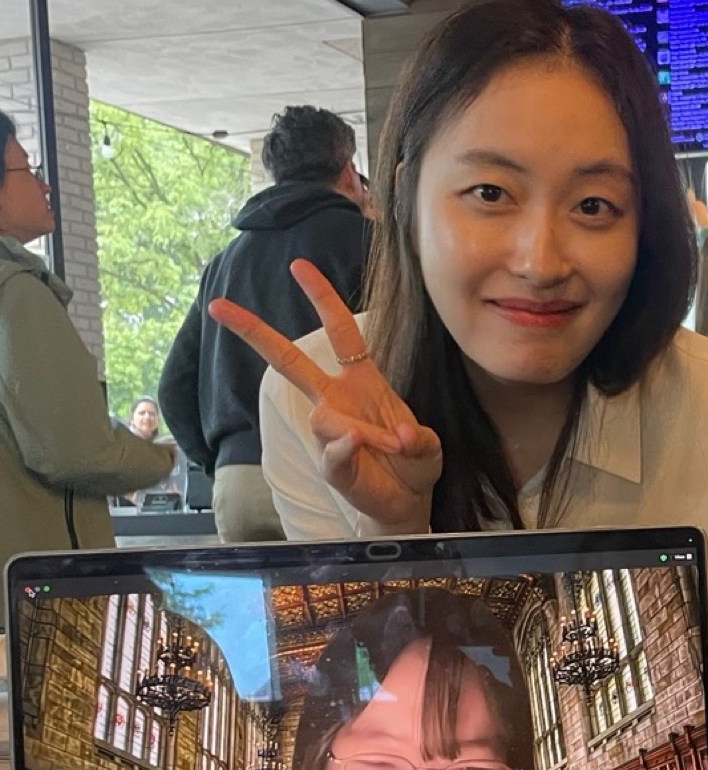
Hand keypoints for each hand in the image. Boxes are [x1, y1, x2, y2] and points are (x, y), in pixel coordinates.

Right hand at [209, 259, 441, 531]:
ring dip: (362, 430)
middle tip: (219, 306)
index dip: (322, 297)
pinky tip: (358, 447)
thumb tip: (401, 436)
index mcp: (361, 379)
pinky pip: (331, 451)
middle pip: (289, 359)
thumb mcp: (427, 444)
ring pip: (323, 416)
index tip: (299, 266)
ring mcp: (331, 431)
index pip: (340, 330)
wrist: (408, 503)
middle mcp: (338, 399)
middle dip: (254, 331)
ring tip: (393, 446)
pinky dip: (344, 449)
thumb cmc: (414, 463)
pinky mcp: (331, 465)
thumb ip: (418, 438)